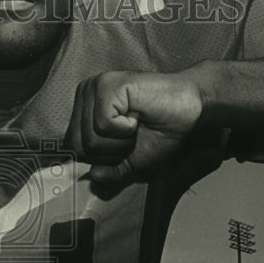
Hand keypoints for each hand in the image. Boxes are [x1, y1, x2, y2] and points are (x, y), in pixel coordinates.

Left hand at [65, 71, 214, 184]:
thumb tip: (93, 177)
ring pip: (90, 138)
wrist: (190, 110)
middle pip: (79, 146)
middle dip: (111, 152)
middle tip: (133, 134)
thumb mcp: (131, 161)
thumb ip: (110, 172)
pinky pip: (103, 125)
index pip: (73, 149)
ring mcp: (95, 87)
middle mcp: (85, 94)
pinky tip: (137, 115)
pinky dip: (125, 129)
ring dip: (120, 142)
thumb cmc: (160, 131)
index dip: (102, 158)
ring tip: (136, 124)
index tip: (126, 143)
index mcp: (83, 109)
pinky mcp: (108, 85)